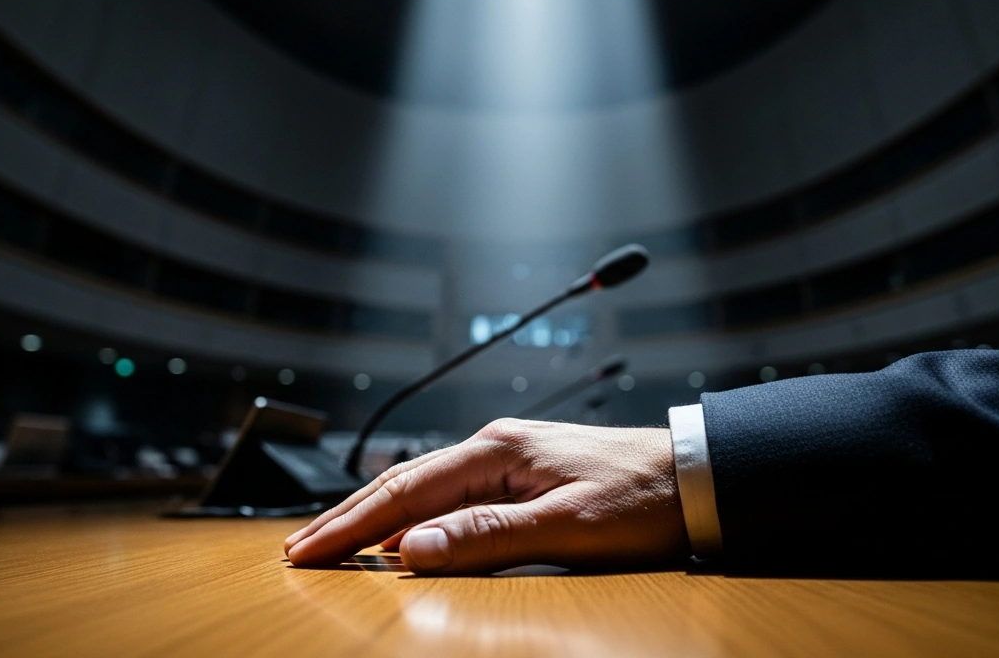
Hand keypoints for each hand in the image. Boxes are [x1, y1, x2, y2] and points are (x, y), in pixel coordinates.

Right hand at [284, 419, 688, 574]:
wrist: (699, 474)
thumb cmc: (643, 499)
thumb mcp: (568, 526)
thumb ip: (488, 536)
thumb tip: (413, 548)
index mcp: (498, 450)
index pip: (405, 490)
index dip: (352, 525)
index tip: (307, 552)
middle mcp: (495, 445)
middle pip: (403, 481)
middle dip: (347, 517)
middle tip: (298, 548)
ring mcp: (509, 456)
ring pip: (423, 485)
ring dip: (374, 513)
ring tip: (331, 537)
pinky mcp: (524, 472)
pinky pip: (449, 490)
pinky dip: (412, 511)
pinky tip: (402, 526)